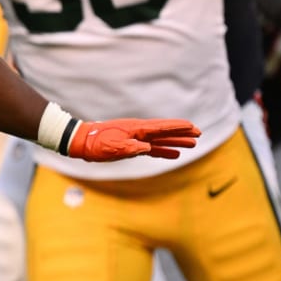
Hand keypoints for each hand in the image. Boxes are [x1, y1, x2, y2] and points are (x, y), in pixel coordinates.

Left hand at [67, 118, 200, 161]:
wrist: (81, 142)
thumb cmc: (95, 144)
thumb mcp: (112, 147)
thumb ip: (130, 148)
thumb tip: (147, 148)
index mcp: (136, 129)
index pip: (161, 127)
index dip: (177, 127)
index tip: (192, 126)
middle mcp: (138, 131)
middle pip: (164, 132)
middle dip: (181, 133)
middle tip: (199, 133)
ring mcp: (135, 138)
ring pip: (160, 140)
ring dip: (175, 141)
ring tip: (192, 144)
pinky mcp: (131, 146)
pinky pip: (152, 148)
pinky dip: (163, 151)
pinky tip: (174, 154)